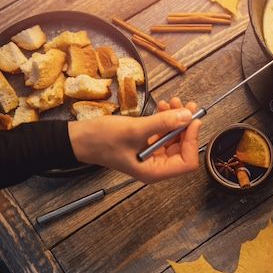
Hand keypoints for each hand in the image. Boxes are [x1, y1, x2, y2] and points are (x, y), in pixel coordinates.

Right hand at [69, 97, 200, 182]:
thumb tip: (187, 116)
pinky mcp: (146, 144)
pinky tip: (162, 106)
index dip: (193, 140)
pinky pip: (163, 132)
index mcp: (154, 171)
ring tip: (173, 101)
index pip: (187, 162)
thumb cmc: (102, 139)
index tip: (193, 120)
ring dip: (176, 119)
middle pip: (183, 147)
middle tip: (187, 105)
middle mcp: (156, 166)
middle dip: (186, 125)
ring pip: (174, 137)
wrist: (79, 138)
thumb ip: (163, 123)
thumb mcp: (135, 130)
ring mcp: (151, 155)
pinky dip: (165, 119)